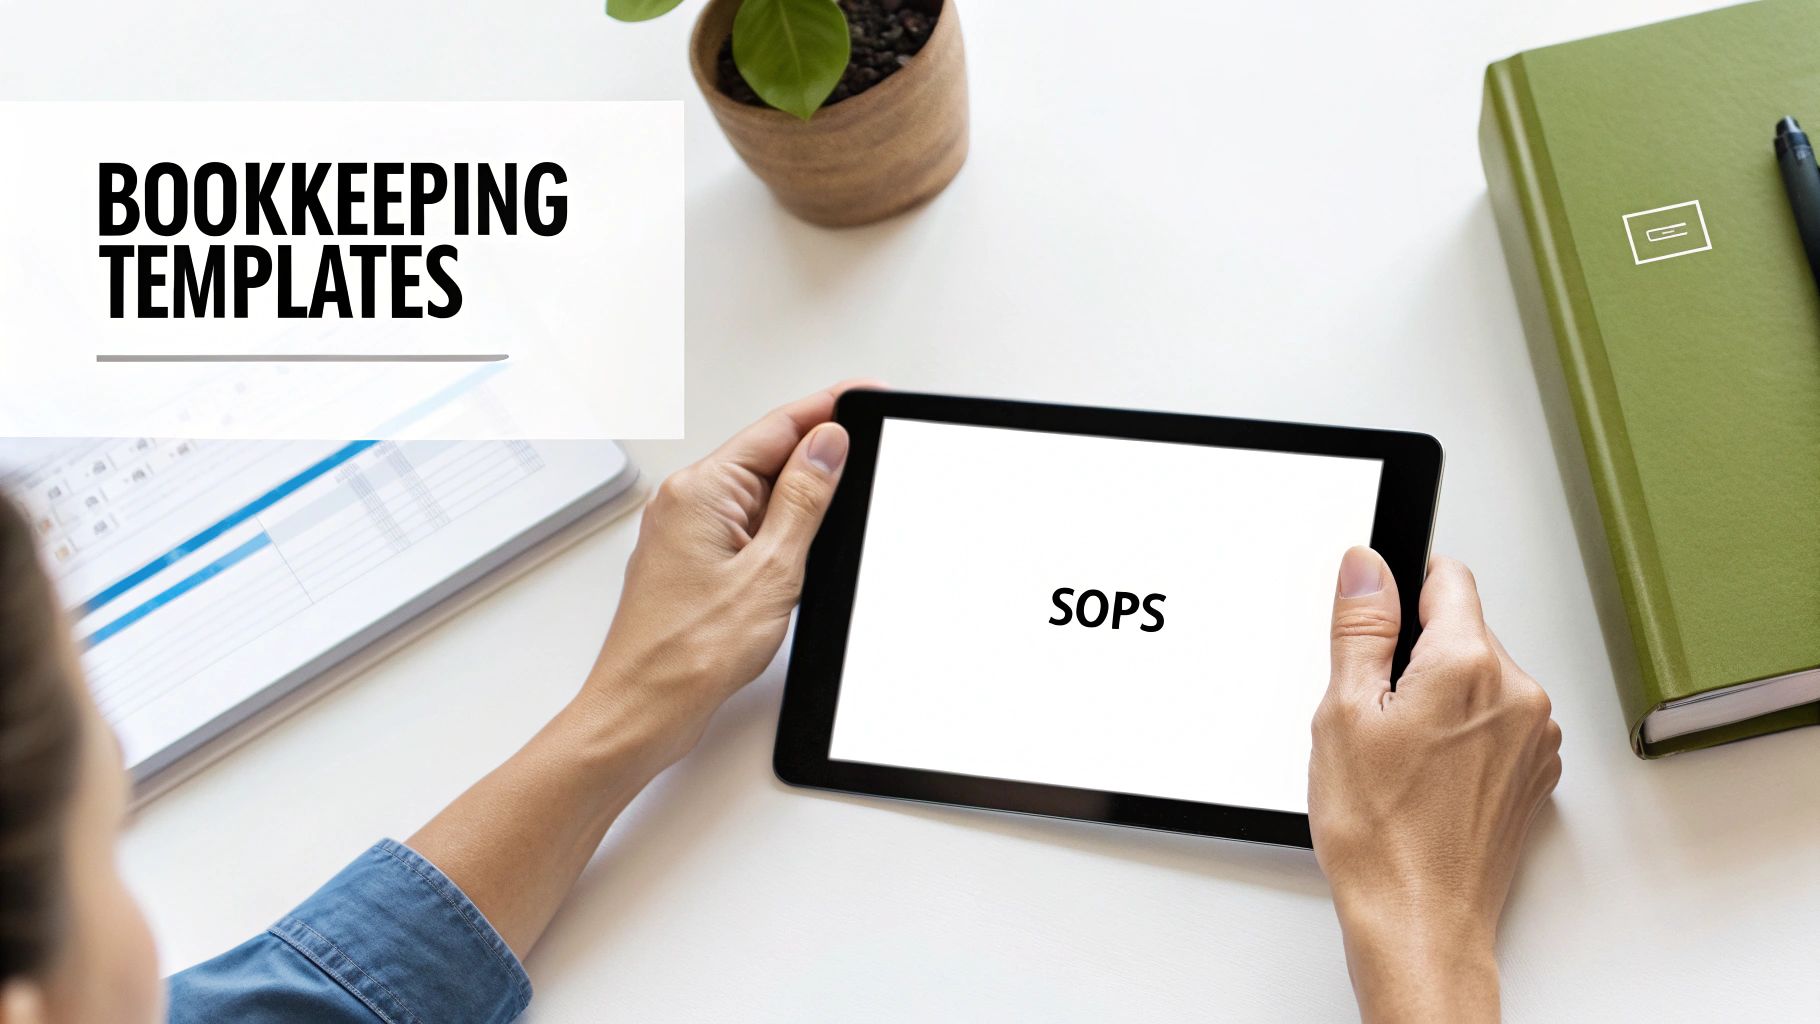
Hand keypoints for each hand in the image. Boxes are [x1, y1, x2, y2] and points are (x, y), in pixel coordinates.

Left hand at [581, 381, 872, 767]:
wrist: (642, 709)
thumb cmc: (686, 654)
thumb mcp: (771, 570)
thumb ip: (804, 501)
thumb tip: (827, 445)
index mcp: (701, 490)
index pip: (777, 427)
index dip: (829, 407)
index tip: (866, 395)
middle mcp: (686, 501)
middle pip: (768, 456)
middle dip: (820, 456)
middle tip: (869, 456)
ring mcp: (686, 531)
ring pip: (759, 494)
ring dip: (800, 501)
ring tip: (837, 516)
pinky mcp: (692, 561)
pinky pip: (746, 526)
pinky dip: (779, 532)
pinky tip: (799, 555)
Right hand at [1309, 547, 1560, 1022]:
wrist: (1419, 920)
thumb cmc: (1380, 834)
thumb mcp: (1342, 712)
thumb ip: (1361, 626)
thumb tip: (1367, 567)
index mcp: (1469, 665)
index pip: (1448, 577)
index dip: (1403, 587)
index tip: (1379, 614)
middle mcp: (1519, 694)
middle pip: (1464, 633)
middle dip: (1418, 657)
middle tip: (1374, 714)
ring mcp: (1536, 737)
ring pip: (1481, 681)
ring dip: (1444, 699)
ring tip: (1400, 756)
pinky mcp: (1537, 773)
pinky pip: (1499, 725)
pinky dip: (1466, 737)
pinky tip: (1426, 778)